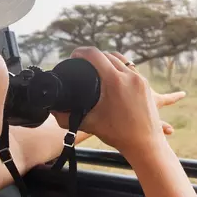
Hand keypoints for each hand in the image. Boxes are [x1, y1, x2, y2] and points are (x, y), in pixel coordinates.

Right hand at [53, 47, 184, 155]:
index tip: (73, 56)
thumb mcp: (90, 124)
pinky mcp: (145, 85)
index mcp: (114, 81)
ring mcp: (140, 79)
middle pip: (107, 55)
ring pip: (121, 60)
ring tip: (97, 66)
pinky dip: (120, 68)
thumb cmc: (119, 135)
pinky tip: (113, 75)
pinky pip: (131, 69)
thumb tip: (51, 112)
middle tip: (82, 63)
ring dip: (108, 59)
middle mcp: (129, 76)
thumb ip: (67, 118)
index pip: (95, 55)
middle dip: (93, 56)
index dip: (80, 52)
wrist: (145, 144)